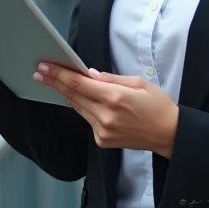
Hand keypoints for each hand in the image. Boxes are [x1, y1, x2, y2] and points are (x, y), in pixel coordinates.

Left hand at [35, 64, 179, 157]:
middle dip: (55, 82)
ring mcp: (103, 130)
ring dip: (64, 94)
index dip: (59, 74)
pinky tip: (75, 97)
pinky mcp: (102, 140)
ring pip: (77, 107)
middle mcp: (106, 116)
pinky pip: (86, 119)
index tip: (45, 67)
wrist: (168, 134)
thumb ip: (112, 78)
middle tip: (40, 72)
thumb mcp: (139, 83)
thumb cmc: (157, 106)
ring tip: (51, 81)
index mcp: (115, 98)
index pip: (79, 84)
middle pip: (73, 95)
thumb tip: (90, 74)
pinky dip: (80, 106)